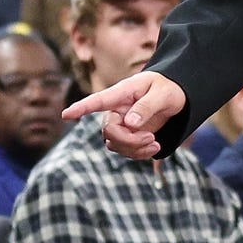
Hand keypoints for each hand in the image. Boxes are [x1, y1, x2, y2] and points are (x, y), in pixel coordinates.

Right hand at [64, 69, 182, 160]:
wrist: (176, 96)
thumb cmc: (169, 88)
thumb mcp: (162, 94)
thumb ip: (147, 106)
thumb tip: (130, 123)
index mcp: (122, 93)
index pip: (98, 101)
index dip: (81, 108)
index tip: (66, 114)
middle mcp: (116, 110)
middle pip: (108, 131)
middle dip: (129, 140)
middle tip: (151, 138)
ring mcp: (121, 124)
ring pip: (115, 144)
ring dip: (135, 149)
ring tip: (155, 143)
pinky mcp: (128, 136)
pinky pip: (125, 151)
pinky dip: (139, 154)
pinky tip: (154, 148)